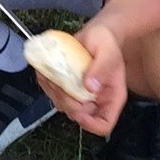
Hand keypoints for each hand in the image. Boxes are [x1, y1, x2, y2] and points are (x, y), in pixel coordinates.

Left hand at [47, 20, 126, 135]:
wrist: (94, 35)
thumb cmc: (105, 42)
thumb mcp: (107, 50)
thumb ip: (101, 68)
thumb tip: (90, 86)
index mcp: (112, 97)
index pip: (105, 124)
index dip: (91, 125)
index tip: (79, 112)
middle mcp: (96, 101)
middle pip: (80, 117)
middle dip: (68, 103)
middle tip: (62, 83)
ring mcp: (80, 97)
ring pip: (64, 107)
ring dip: (55, 92)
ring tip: (54, 73)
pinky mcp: (67, 89)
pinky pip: (54, 96)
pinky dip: (47, 86)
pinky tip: (47, 72)